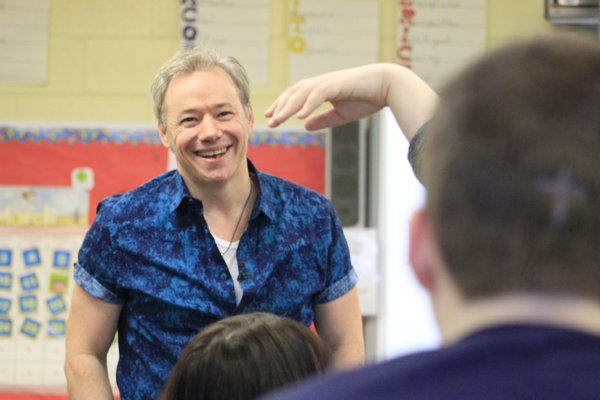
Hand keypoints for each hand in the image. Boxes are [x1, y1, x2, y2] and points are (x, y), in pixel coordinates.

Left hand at [265, 64, 393, 129]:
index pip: (296, 96)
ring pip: (302, 93)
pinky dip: (308, 104)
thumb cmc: (367, 99)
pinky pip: (319, 94)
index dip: (282, 106)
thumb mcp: (340, 114)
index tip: (270, 117)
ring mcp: (329, 82)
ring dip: (289, 106)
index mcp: (321, 89)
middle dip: (280, 106)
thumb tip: (305, 126)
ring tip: (278, 119)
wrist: (388, 86)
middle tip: (268, 120)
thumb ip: (322, 119)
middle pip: (294, 93)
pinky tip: (300, 116)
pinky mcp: (338, 84)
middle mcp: (322, 83)